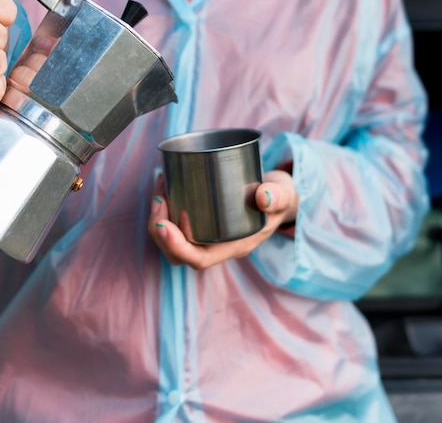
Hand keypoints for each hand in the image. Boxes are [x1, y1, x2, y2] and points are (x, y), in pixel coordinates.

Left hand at [148, 169, 298, 269]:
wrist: (277, 194)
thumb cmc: (278, 197)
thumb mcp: (282, 195)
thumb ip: (277, 196)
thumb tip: (264, 196)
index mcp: (234, 245)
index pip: (199, 259)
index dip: (176, 246)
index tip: (163, 224)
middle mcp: (217, 244)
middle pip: (178, 253)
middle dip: (160, 230)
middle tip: (159, 199)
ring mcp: (207, 233)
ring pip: (172, 239)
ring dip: (158, 217)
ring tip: (159, 188)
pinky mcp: (200, 219)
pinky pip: (175, 222)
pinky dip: (165, 205)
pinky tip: (164, 182)